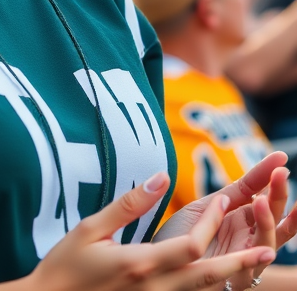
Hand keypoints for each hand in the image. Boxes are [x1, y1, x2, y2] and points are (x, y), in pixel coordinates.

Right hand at [24, 173, 273, 290]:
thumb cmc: (65, 267)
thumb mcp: (90, 228)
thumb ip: (128, 204)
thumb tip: (160, 177)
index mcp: (140, 264)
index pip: (192, 245)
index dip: (213, 223)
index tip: (226, 200)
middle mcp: (154, 289)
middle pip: (207, 275)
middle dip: (240, 261)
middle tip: (269, 248)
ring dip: (230, 277)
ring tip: (255, 265)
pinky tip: (216, 281)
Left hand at [155, 153, 296, 290]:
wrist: (154, 262)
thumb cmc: (179, 236)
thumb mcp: (207, 207)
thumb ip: (234, 191)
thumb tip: (263, 163)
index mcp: (242, 221)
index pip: (264, 198)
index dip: (272, 180)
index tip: (281, 157)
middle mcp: (247, 240)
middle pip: (273, 218)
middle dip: (279, 196)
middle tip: (282, 173)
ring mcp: (243, 260)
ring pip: (267, 243)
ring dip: (268, 222)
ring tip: (262, 201)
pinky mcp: (232, 279)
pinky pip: (250, 268)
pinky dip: (258, 255)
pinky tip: (266, 247)